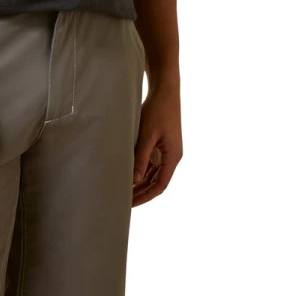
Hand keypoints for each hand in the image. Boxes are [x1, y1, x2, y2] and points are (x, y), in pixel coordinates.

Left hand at [132, 88, 182, 206]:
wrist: (165, 91)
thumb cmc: (157, 111)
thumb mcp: (147, 135)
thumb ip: (141, 158)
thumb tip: (134, 180)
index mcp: (173, 157)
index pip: (160, 185)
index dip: (146, 197)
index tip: (131, 204)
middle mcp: (171, 157)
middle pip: (156, 182)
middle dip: (141, 193)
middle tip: (122, 201)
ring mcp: (166, 151)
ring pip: (153, 175)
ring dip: (140, 183)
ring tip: (123, 191)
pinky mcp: (160, 145)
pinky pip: (150, 164)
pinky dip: (140, 172)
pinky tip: (127, 175)